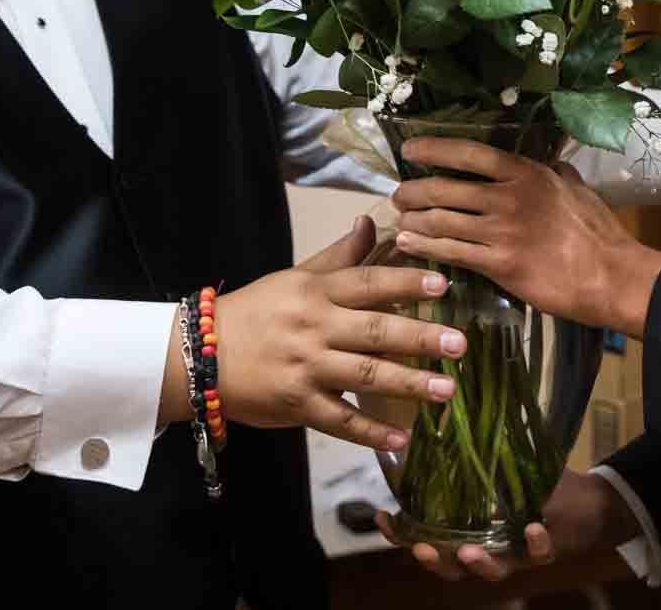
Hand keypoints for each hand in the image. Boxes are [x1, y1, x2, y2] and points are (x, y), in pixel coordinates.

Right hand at [193, 216, 467, 451]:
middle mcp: (314, 327)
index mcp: (315, 292)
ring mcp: (306, 368)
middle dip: (420, 337)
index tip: (443, 285)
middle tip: (459, 344)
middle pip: (374, 330)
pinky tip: (402, 438)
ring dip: (409, 384)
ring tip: (446, 390)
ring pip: (364, 375)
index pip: (368, 282)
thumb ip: (338, 256)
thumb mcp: (295, 277)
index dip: (406, 282)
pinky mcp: (297, 405)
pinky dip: (371, 431)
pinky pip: (340, 420)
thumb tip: (370, 222)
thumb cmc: (256, 312)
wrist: (201, 354)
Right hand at [375, 468, 631, 582]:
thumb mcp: (498, 468)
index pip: (427, 537)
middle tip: (424, 549)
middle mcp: (489, 547)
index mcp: (469, 529)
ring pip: (494, 570)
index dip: (402, 535)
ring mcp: (517, 552)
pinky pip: (539, 554)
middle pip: (454, 567)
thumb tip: (430, 417)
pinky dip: (535, 543)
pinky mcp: (547, 550)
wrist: (584, 503)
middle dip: (436, 562)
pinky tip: (532, 527)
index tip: (383, 518)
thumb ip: (467, 454)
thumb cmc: (534, 485)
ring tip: (470, 550)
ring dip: (480, 563)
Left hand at [389, 139, 660, 337]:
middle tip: (399, 194)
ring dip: (413, 220)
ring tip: (401, 221)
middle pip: (444, 188)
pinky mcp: (498, 265)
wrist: (610, 275)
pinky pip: (450, 252)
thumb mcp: (576, 188)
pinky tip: (409, 244)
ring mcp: (501, 232)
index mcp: (525, 174)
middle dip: (413, 190)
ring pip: (441, 221)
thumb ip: (555, 173)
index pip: (468, 153)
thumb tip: (547, 163)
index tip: (410, 149)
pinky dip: (423, 247)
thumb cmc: (598, 232)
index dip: (433, 148)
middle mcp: (508, 198)